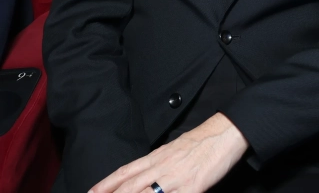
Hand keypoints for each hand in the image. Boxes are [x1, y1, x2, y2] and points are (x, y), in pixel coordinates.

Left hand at [90, 113, 248, 192]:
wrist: (226, 133)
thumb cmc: (203, 140)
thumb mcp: (174, 147)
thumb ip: (158, 162)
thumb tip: (145, 173)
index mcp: (158, 156)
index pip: (126, 171)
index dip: (106, 184)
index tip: (91, 192)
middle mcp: (163, 167)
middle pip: (130, 186)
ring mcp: (177, 179)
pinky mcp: (193, 188)